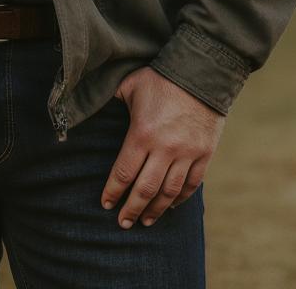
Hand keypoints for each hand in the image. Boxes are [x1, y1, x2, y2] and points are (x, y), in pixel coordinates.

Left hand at [100, 66, 225, 228]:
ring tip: (146, 221)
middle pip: (145, 189)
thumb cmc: (160, 77)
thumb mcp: (130, 85)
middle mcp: (165, 148)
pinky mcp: (204, 154)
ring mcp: (186, 153)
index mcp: (142, 133)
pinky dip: (181, 198)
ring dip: (156, 209)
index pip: (124, 172)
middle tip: (123, 223)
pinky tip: (171, 206)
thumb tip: (91, 104)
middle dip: (132, 209)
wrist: (201, 72)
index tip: (106, 204)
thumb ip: (113, 99)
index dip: (113, 191)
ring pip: (169, 192)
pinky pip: (192, 184)